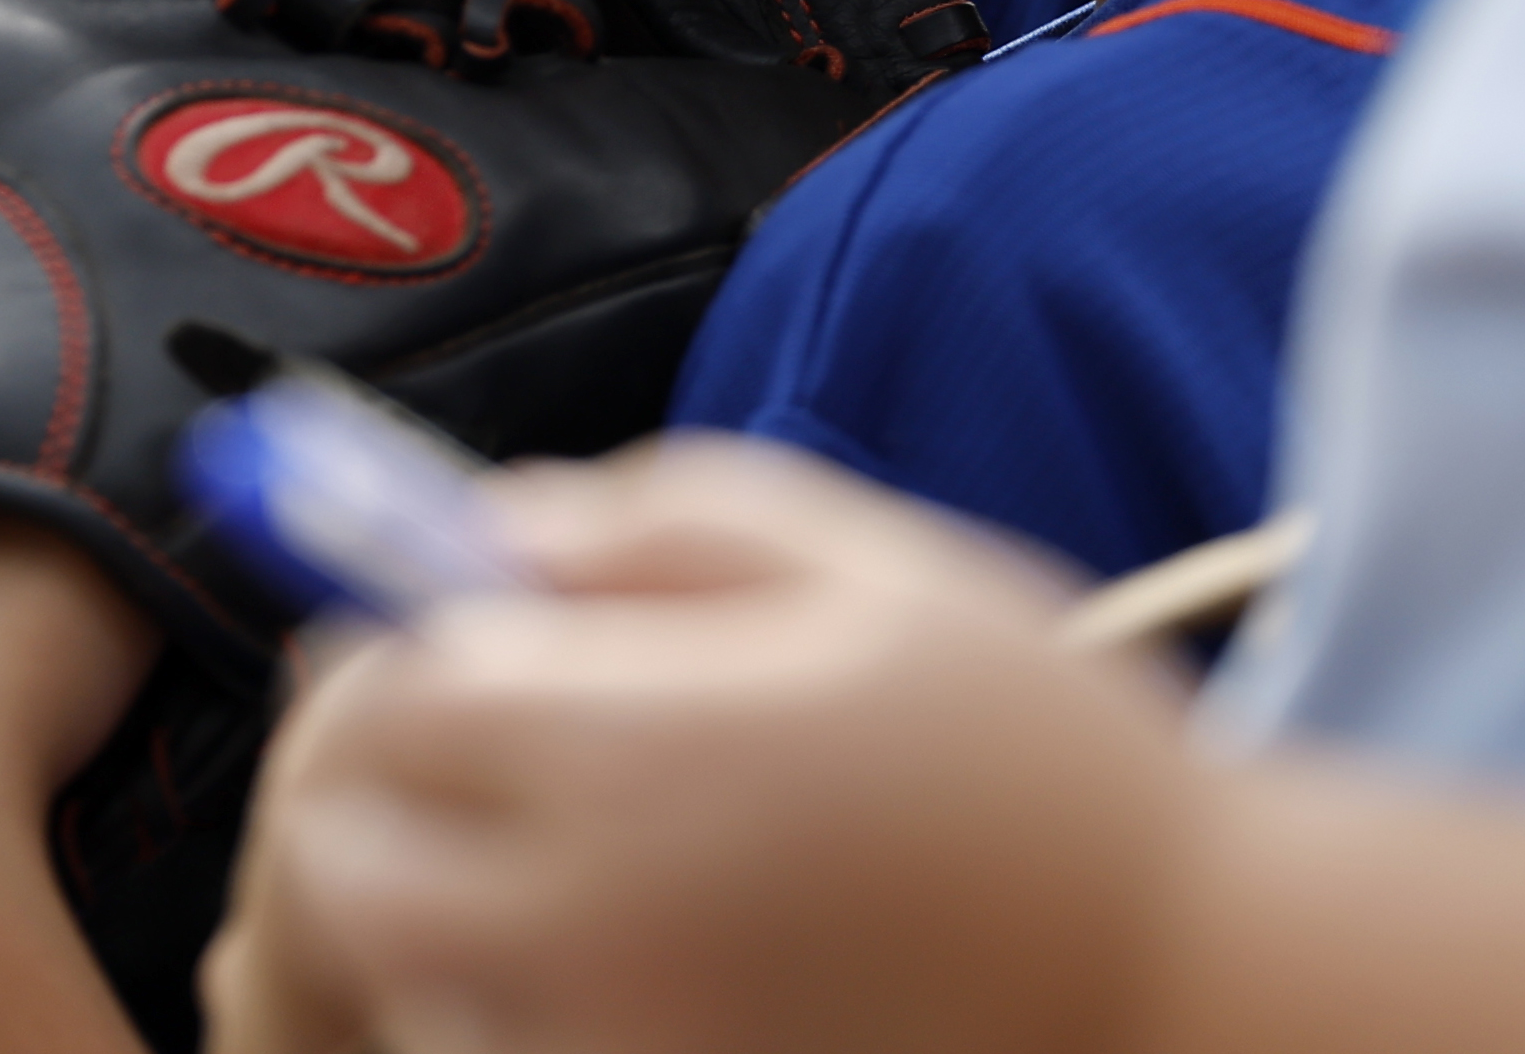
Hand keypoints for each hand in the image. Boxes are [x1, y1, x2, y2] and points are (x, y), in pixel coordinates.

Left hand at [201, 436, 1202, 1053]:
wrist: (1177, 976)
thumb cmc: (1039, 754)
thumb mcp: (867, 566)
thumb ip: (657, 522)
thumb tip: (498, 531)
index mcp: (632, 752)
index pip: (385, 697)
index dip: (404, 648)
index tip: (472, 634)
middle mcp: (590, 924)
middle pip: (347, 863)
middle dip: (386, 793)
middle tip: (498, 756)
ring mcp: (614, 1048)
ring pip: (412, 984)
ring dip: (445, 918)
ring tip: (591, 868)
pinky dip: (526, 1010)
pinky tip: (652, 959)